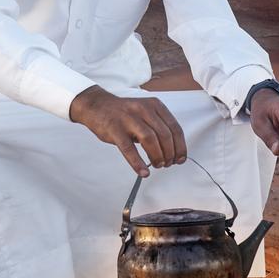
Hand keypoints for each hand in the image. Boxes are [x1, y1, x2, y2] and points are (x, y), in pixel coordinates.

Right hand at [69, 85, 186, 176]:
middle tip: (168, 164)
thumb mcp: (145, 112)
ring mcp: (128, 119)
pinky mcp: (115, 129)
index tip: (180, 158)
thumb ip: (158, 126)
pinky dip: (138, 163)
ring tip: (158, 165)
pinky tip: (143, 172)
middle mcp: (143, 109)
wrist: (97, 105)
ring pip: (150, 140)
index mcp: (154, 105)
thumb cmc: (124, 113)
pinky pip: (129, 149)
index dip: (180, 146)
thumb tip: (173, 150)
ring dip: (157, 156)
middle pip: (164, 135)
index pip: (175, 127)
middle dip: (170, 153)